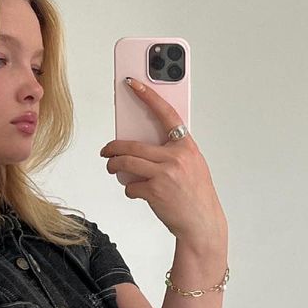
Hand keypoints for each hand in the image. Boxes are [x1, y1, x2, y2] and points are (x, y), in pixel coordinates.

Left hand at [99, 77, 226, 242]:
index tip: (133, 84)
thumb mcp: (192, 166)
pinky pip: (131, 186)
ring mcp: (164, 174)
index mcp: (186, 146)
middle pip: (133, 145)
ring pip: (126, 163)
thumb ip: (173, 152)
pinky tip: (137, 192)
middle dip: (113, 148)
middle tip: (106, 151)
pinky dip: (130, 189)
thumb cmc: (197, 196)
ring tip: (112, 168)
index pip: (165, 113)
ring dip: (114, 166)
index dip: (148, 96)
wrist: (202, 224)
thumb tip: (145, 147)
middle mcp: (175, 157)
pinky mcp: (154, 192)